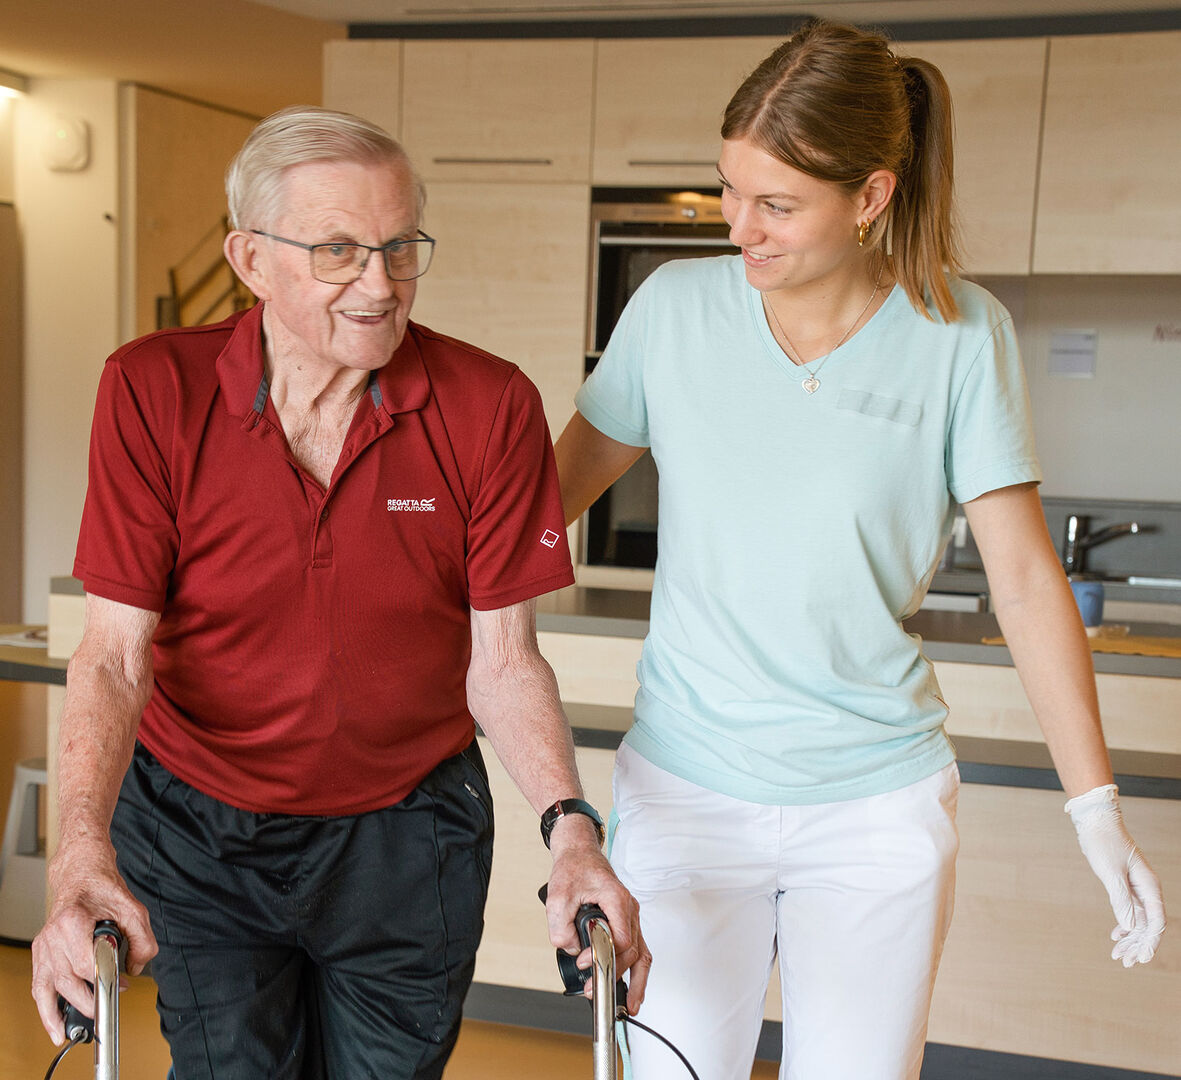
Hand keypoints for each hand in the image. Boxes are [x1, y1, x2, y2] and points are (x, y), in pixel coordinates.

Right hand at [31, 837, 157, 1043]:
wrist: (82, 875)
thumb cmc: (103, 889)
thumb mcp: (134, 908)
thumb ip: (142, 939)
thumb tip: (137, 968)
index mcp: (73, 921)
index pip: (86, 962)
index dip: (106, 978)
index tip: (122, 985)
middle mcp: (53, 936)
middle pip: (68, 980)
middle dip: (90, 998)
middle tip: (109, 1004)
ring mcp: (44, 946)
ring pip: (49, 988)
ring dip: (61, 1013)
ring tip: (73, 1031)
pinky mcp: (41, 953)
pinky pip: (40, 986)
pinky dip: (46, 1007)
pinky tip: (55, 1023)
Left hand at [544, 814, 650, 1013]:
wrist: (579, 854)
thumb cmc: (573, 870)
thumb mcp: (557, 897)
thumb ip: (561, 928)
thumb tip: (571, 951)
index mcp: (616, 899)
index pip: (621, 938)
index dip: (604, 956)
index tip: (585, 962)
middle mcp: (629, 909)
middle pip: (634, 950)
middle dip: (616, 974)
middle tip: (597, 990)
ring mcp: (630, 916)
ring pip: (642, 953)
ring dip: (637, 980)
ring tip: (631, 1004)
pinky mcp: (625, 921)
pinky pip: (636, 948)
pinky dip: (635, 969)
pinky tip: (631, 987)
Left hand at [1065, 784, 1165, 965]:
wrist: (1094, 821)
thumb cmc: (1103, 842)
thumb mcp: (1110, 871)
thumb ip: (1120, 898)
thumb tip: (1130, 926)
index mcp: (1149, 885)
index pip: (1156, 921)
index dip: (1150, 942)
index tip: (1141, 958)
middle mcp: (1146, 888)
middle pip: (1148, 925)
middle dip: (1139, 945)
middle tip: (1125, 963)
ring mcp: (1136, 887)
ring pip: (1139, 920)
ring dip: (1130, 939)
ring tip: (1118, 955)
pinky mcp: (1125, 884)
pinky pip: (1130, 910)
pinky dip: (1124, 925)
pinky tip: (1115, 936)